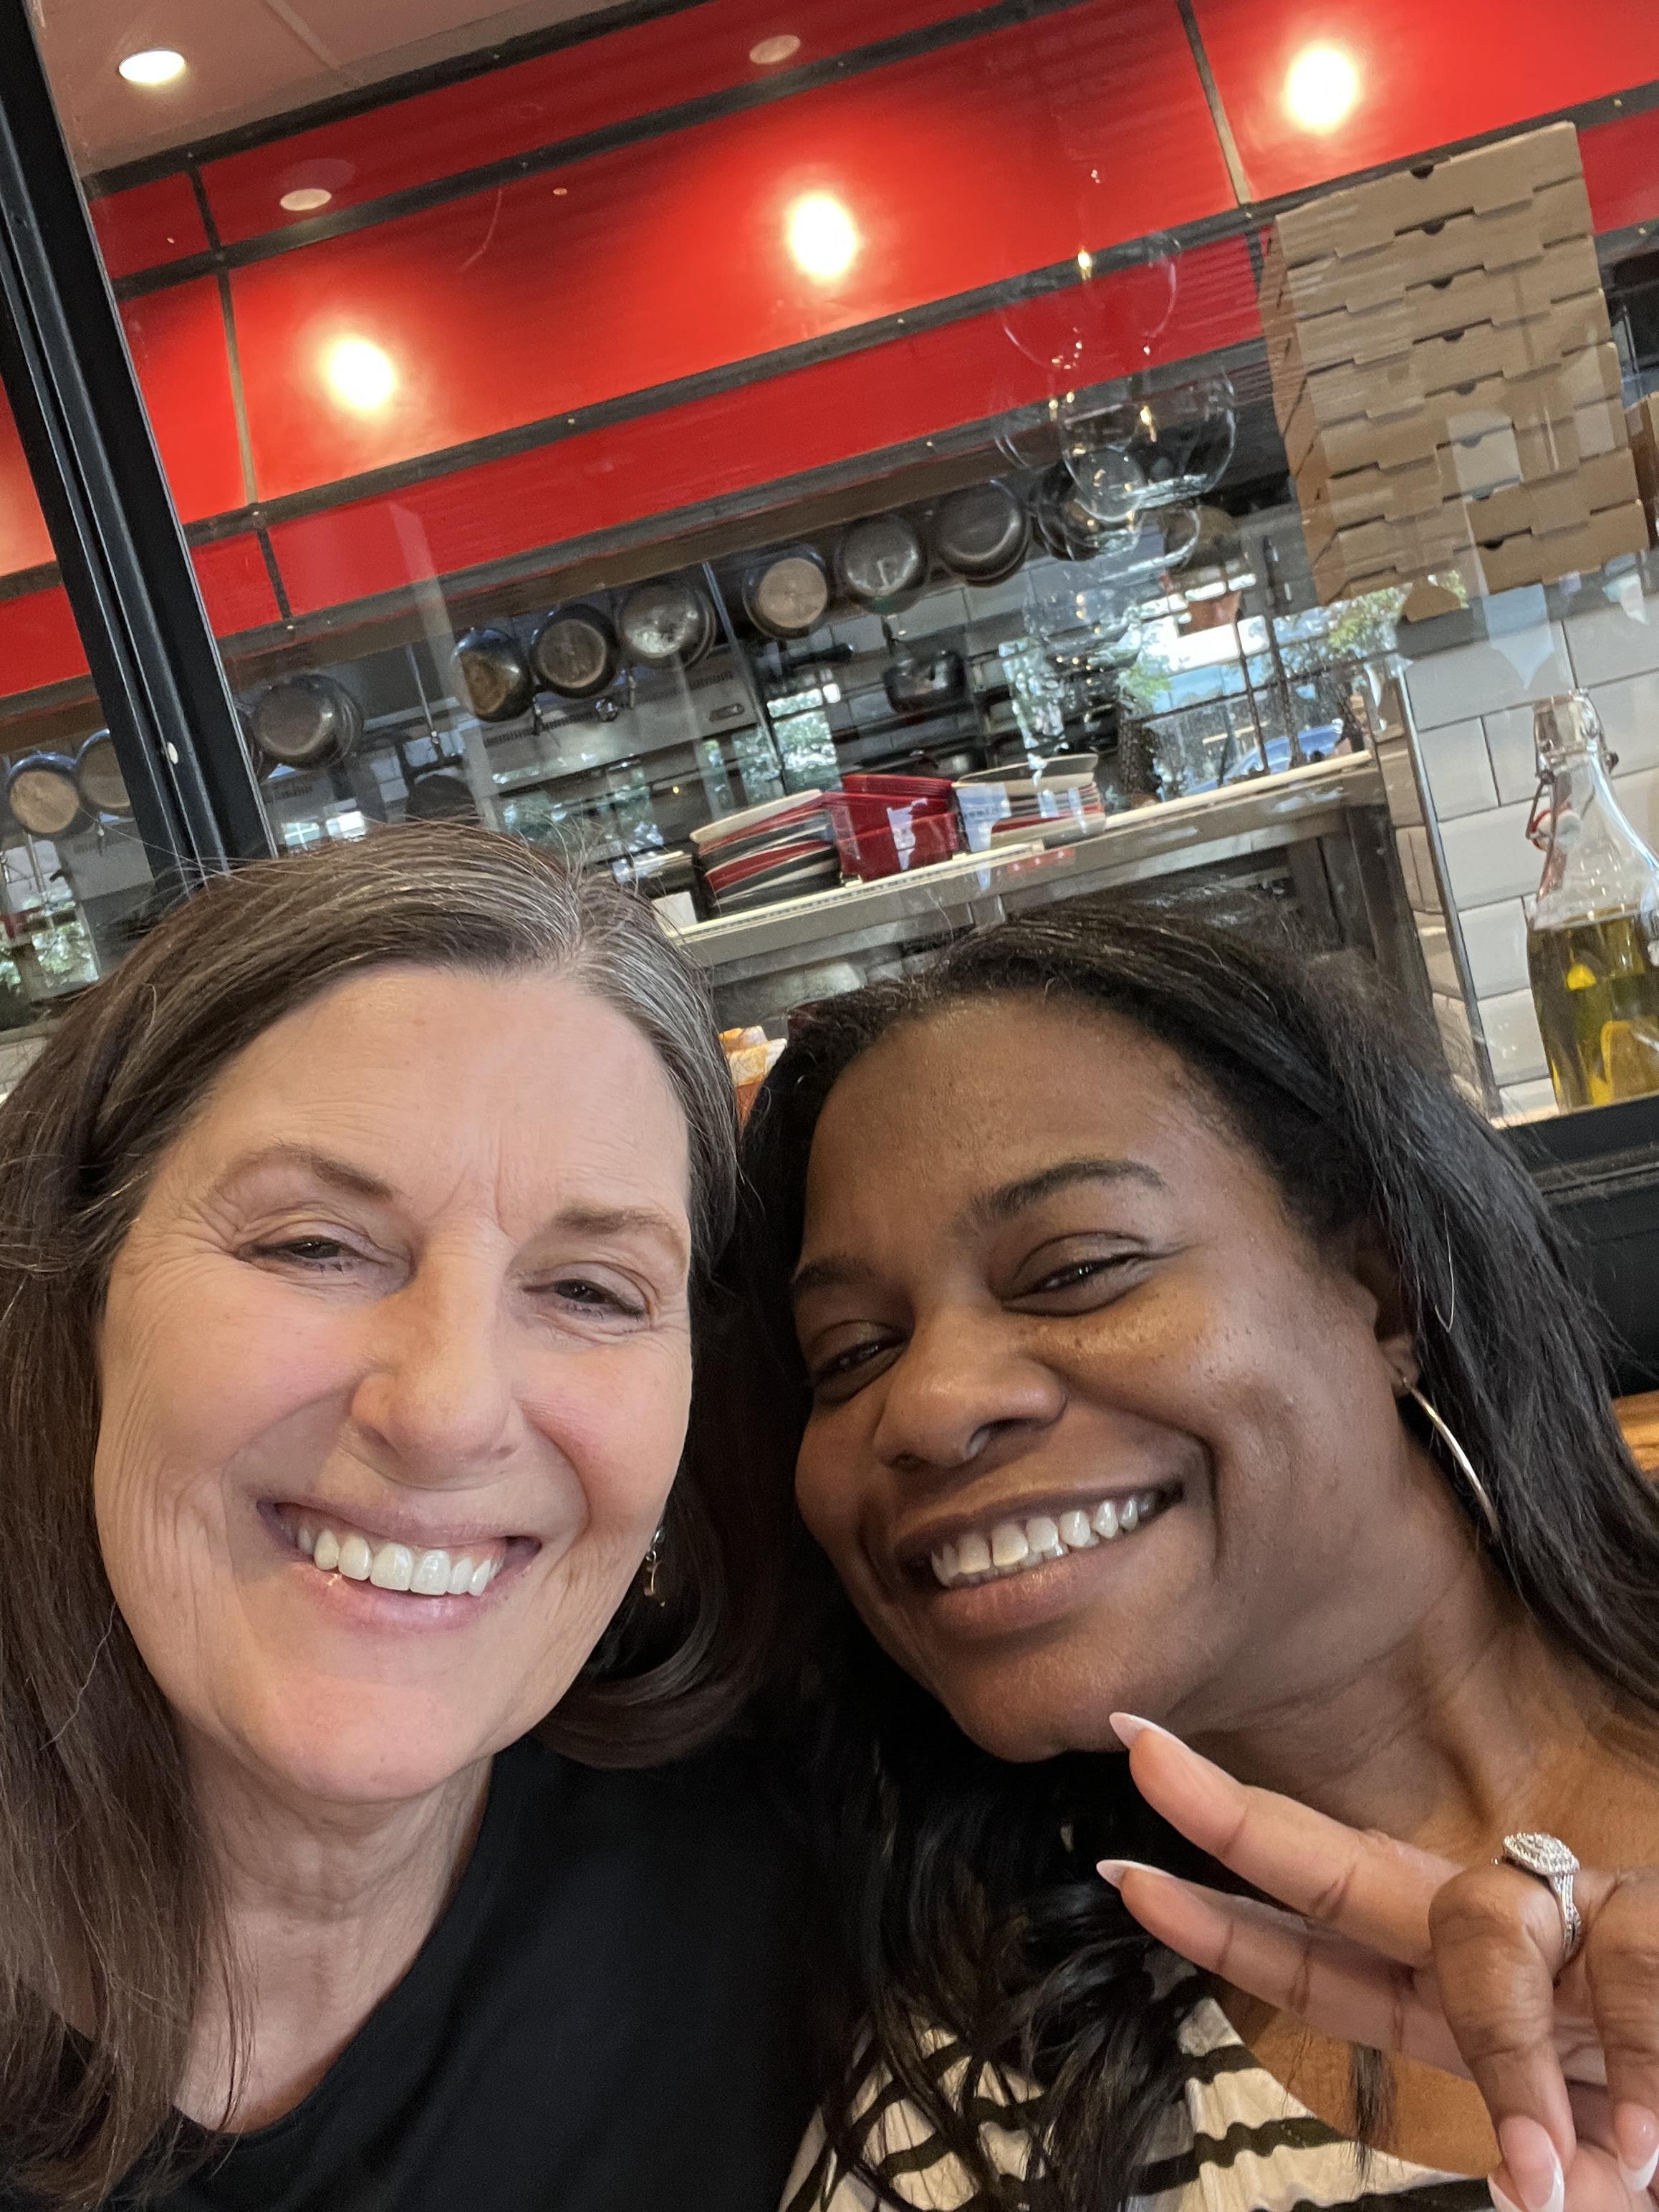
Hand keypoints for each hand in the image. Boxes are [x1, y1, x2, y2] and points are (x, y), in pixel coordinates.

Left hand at [1098, 1713, 1658, 2211]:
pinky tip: (1646, 2146)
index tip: (1118, 1868)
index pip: (1316, 1948)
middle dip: (1232, 1814)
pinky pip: (1613, 1986)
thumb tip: (1549, 2200)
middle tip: (1136, 1754)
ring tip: (1571, 2182)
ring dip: (1515, 2071)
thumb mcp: (1599, 2142)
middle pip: (1341, 1865)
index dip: (1220, 1911)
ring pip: (1480, 1937)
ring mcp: (1572, 1920)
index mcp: (1459, 1991)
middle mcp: (1500, 1934)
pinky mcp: (1652, 1935)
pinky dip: (1622, 2083)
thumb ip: (1552, 2155)